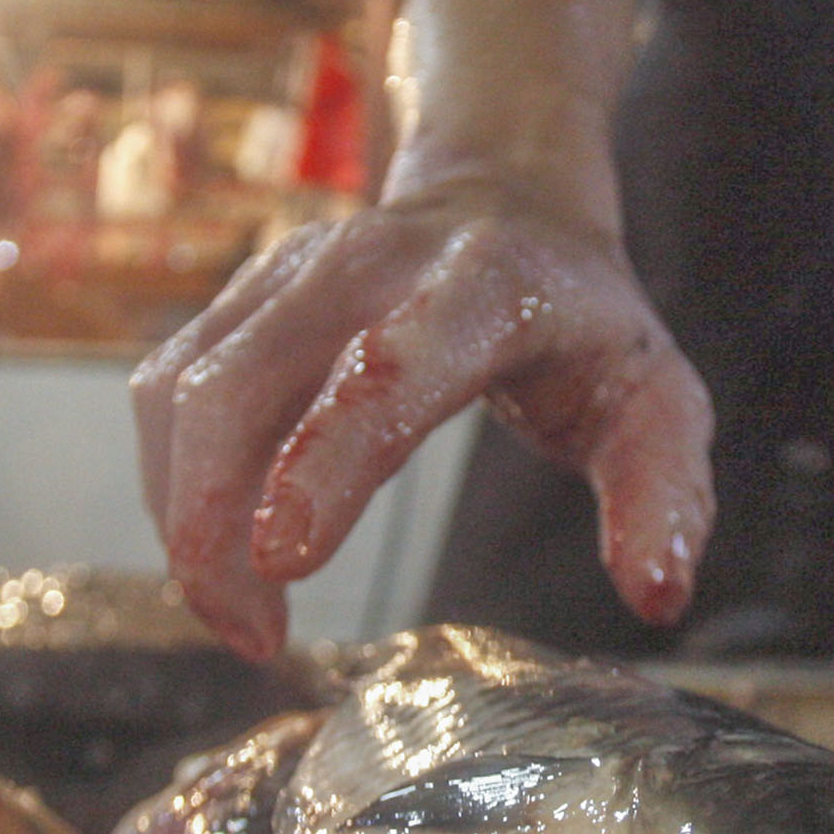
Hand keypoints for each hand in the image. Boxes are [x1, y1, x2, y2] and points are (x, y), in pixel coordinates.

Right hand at [131, 180, 714, 660]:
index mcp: (481, 286)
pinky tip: (218, 554)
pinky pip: (167, 392)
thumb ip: (665, 497)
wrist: (509, 197)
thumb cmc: (583, 323)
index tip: (283, 558)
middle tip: (254, 636)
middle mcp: (364, 265)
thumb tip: (654, 594)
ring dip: (184, 517)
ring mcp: (287, 273)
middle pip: (239, 385)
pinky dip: (172, 486)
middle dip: (214, 521)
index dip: (326, 460)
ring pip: (183, 393)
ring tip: (243, 618)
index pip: (386, 369)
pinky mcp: (239, 296)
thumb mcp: (659, 402)